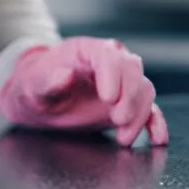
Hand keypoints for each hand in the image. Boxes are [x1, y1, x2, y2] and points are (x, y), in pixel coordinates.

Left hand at [0, 37, 168, 146]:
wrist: (39, 101)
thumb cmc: (34, 87)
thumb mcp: (32, 85)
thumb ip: (47, 80)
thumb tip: (65, 74)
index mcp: (86, 50)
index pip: (108, 56)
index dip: (112, 75)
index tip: (108, 99)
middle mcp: (109, 62)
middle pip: (132, 71)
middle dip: (129, 97)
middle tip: (117, 120)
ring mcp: (121, 83)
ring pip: (143, 90)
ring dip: (139, 114)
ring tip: (124, 137)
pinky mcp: (127, 103)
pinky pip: (149, 109)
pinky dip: (155, 123)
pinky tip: (156, 138)